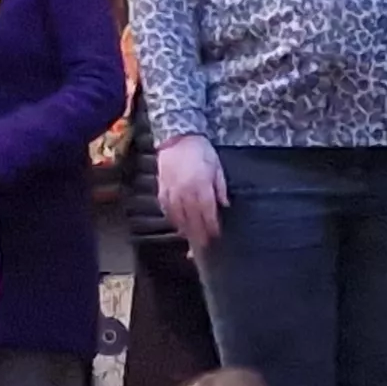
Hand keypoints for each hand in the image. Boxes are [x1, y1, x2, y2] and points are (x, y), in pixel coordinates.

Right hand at [156, 135, 226, 255]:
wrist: (178, 138)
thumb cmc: (201, 151)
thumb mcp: (217, 167)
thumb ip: (220, 187)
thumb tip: (224, 205)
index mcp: (201, 187)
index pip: (207, 213)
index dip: (211, 227)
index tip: (215, 235)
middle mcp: (185, 193)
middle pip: (193, 220)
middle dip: (199, 235)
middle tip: (204, 247)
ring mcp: (172, 192)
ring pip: (178, 218)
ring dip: (186, 230)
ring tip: (191, 240)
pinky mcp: (162, 190)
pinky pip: (166, 210)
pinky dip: (172, 219)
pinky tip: (177, 226)